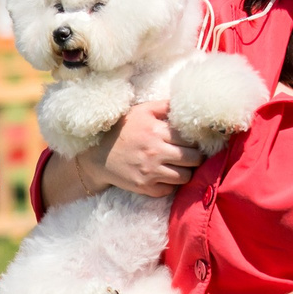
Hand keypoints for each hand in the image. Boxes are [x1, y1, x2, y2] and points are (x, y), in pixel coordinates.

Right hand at [85, 100, 204, 198]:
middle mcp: (155, 153)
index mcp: (156, 132)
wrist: (97, 156)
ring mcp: (150, 172)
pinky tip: (165, 176)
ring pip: (185, 177)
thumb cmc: (121, 131)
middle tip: (190, 155)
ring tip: (180, 167)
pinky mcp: (144, 187)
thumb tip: (184, 103)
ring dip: (185, 172)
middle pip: (193, 159)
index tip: (191, 143)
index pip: (190, 140)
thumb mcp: (140, 111)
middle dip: (195, 157)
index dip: (194, 141)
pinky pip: (169, 190)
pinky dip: (170, 184)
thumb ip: (164, 106)